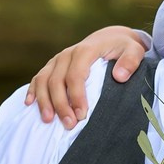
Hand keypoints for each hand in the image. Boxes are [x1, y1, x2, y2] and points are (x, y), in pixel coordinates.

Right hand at [24, 26, 146, 126]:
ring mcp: (57, 60)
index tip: (81, 115)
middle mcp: (67, 54)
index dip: (76, 96)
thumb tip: (120, 76)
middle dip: (60, 104)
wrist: (110, 38)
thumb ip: (130, 61)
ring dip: (43, 100)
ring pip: (43, 79)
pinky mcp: (52, 66)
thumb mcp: (134, 50)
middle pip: (57, 80)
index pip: (76, 75)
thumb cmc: (123, 47)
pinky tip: (29, 104)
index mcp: (85, 50)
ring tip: (47, 120)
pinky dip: (33, 90)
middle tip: (68, 124)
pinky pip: (38, 78)